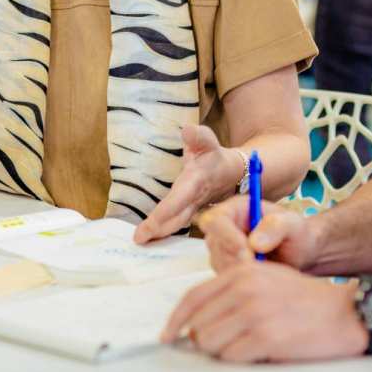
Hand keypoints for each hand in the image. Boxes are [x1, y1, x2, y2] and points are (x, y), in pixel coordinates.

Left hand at [133, 125, 239, 243]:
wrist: (233, 172)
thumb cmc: (214, 155)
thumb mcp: (208, 141)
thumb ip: (198, 136)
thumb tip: (187, 130)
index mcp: (196, 182)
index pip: (177, 201)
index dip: (163, 214)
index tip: (147, 227)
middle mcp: (195, 200)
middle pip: (177, 219)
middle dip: (159, 230)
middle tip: (138, 240)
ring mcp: (194, 209)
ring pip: (177, 224)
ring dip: (161, 234)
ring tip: (141, 241)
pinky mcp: (191, 213)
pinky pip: (177, 224)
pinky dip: (165, 232)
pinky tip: (151, 239)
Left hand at [161, 261, 366, 361]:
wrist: (344, 313)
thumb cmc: (304, 299)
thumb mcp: (266, 279)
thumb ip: (232, 290)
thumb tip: (196, 318)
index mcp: (241, 271)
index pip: (193, 297)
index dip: (175, 320)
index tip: (168, 335)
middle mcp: (244, 288)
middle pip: (198, 324)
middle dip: (204, 339)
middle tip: (225, 344)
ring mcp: (255, 312)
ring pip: (210, 342)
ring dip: (222, 352)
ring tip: (246, 346)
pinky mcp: (266, 337)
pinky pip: (231, 357)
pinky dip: (239, 360)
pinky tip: (259, 352)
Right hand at [197, 194, 318, 271]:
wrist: (301, 253)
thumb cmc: (297, 233)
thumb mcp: (293, 224)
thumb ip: (276, 226)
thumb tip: (254, 242)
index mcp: (236, 209)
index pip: (215, 219)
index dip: (225, 235)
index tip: (245, 251)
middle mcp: (225, 228)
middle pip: (214, 245)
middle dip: (235, 258)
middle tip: (260, 266)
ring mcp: (223, 250)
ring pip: (219, 264)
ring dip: (241, 271)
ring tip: (267, 269)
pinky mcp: (227, 268)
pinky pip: (227, 279)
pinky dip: (243, 281)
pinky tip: (263, 276)